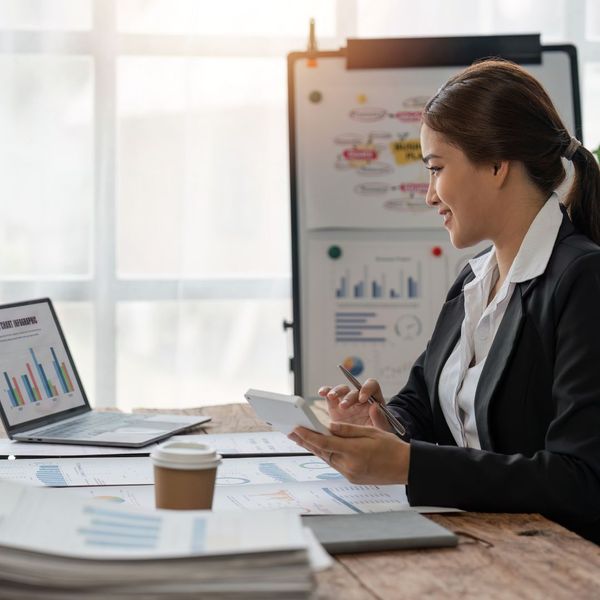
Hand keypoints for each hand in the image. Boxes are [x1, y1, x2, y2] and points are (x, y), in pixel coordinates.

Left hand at [288, 421, 409, 484]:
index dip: (308, 436)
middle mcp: (349, 466)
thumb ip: (347, 430)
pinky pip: (335, 464)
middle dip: (305, 441)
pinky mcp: (352, 478)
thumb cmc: (391, 446)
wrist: (406, 467)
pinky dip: (326, 454)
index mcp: (354, 452)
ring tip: (300, 438)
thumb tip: (328, 426)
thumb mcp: (370, 432)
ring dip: (314, 448)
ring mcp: (350, 474)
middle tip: (290, 433)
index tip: (296, 428)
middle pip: (321, 452)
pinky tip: (319, 447)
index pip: (324, 443)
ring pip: (327, 459)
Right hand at [318, 379, 391, 431]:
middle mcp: (359, 398)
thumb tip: (374, 406)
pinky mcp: (334, 407)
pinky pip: (329, 395)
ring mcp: (346, 401)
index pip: (371, 386)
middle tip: (344, 406)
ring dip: (336, 392)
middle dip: (348, 397)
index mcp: (373, 399)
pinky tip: (322, 393)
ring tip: (331, 397)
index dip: (367, 389)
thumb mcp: (382, 428)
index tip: (363, 398)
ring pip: (341, 390)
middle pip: (354, 391)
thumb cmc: (376, 432)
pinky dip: (325, 391)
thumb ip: (380, 418)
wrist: (364, 443)